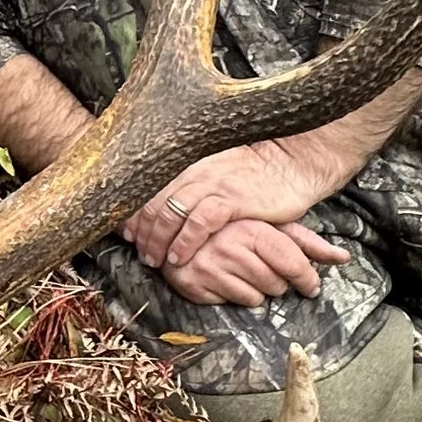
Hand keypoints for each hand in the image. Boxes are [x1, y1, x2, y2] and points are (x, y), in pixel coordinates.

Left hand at [122, 137, 349, 305]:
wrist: (294, 161)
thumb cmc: (258, 171)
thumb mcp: (219, 171)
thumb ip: (194, 183)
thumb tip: (170, 203)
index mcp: (189, 163)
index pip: (148, 187)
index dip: (134, 212)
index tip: (127, 233)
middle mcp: (195, 171)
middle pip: (153, 201)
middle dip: (142, 231)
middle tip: (140, 252)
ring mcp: (213, 183)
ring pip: (170, 212)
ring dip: (158, 240)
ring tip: (154, 260)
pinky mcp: (232, 198)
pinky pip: (199, 222)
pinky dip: (184, 242)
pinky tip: (179, 258)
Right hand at [152, 215, 348, 306]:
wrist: (177, 228)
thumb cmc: (233, 227)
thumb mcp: (270, 226)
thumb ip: (307, 242)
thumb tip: (344, 257)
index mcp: (250, 228)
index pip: (291, 261)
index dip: (307, 278)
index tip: (311, 286)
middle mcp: (230, 247)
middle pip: (276, 283)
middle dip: (278, 282)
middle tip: (265, 270)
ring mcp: (210, 267)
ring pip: (257, 297)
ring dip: (258, 290)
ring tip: (244, 272)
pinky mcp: (195, 285)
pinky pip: (234, 303)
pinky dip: (237, 295)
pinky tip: (228, 279)